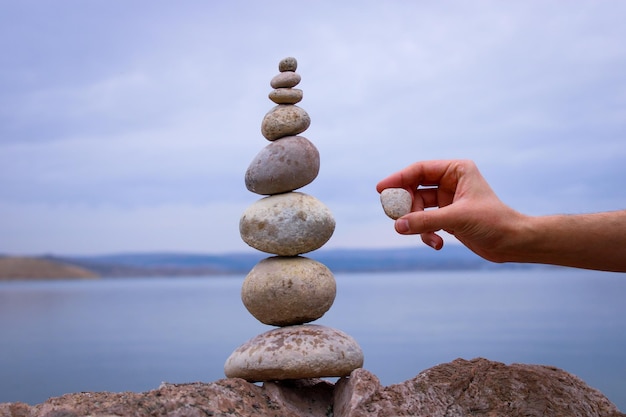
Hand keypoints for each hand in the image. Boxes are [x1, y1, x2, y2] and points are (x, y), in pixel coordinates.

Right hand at [376, 159, 523, 262]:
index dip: (398, 178)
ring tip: (427, 237)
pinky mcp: (447, 218)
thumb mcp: (457, 219)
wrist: (512, 243)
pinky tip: (437, 244)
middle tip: (394, 217)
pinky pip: (425, 222)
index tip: (381, 189)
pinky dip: (427, 233)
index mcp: (457, 170)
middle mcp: (451, 182)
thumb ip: (425, 221)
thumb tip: (397, 226)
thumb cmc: (493, 222)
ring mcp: (448, 200)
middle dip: (406, 206)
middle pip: (414, 189)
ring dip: (418, 224)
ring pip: (418, 209)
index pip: (419, 170)